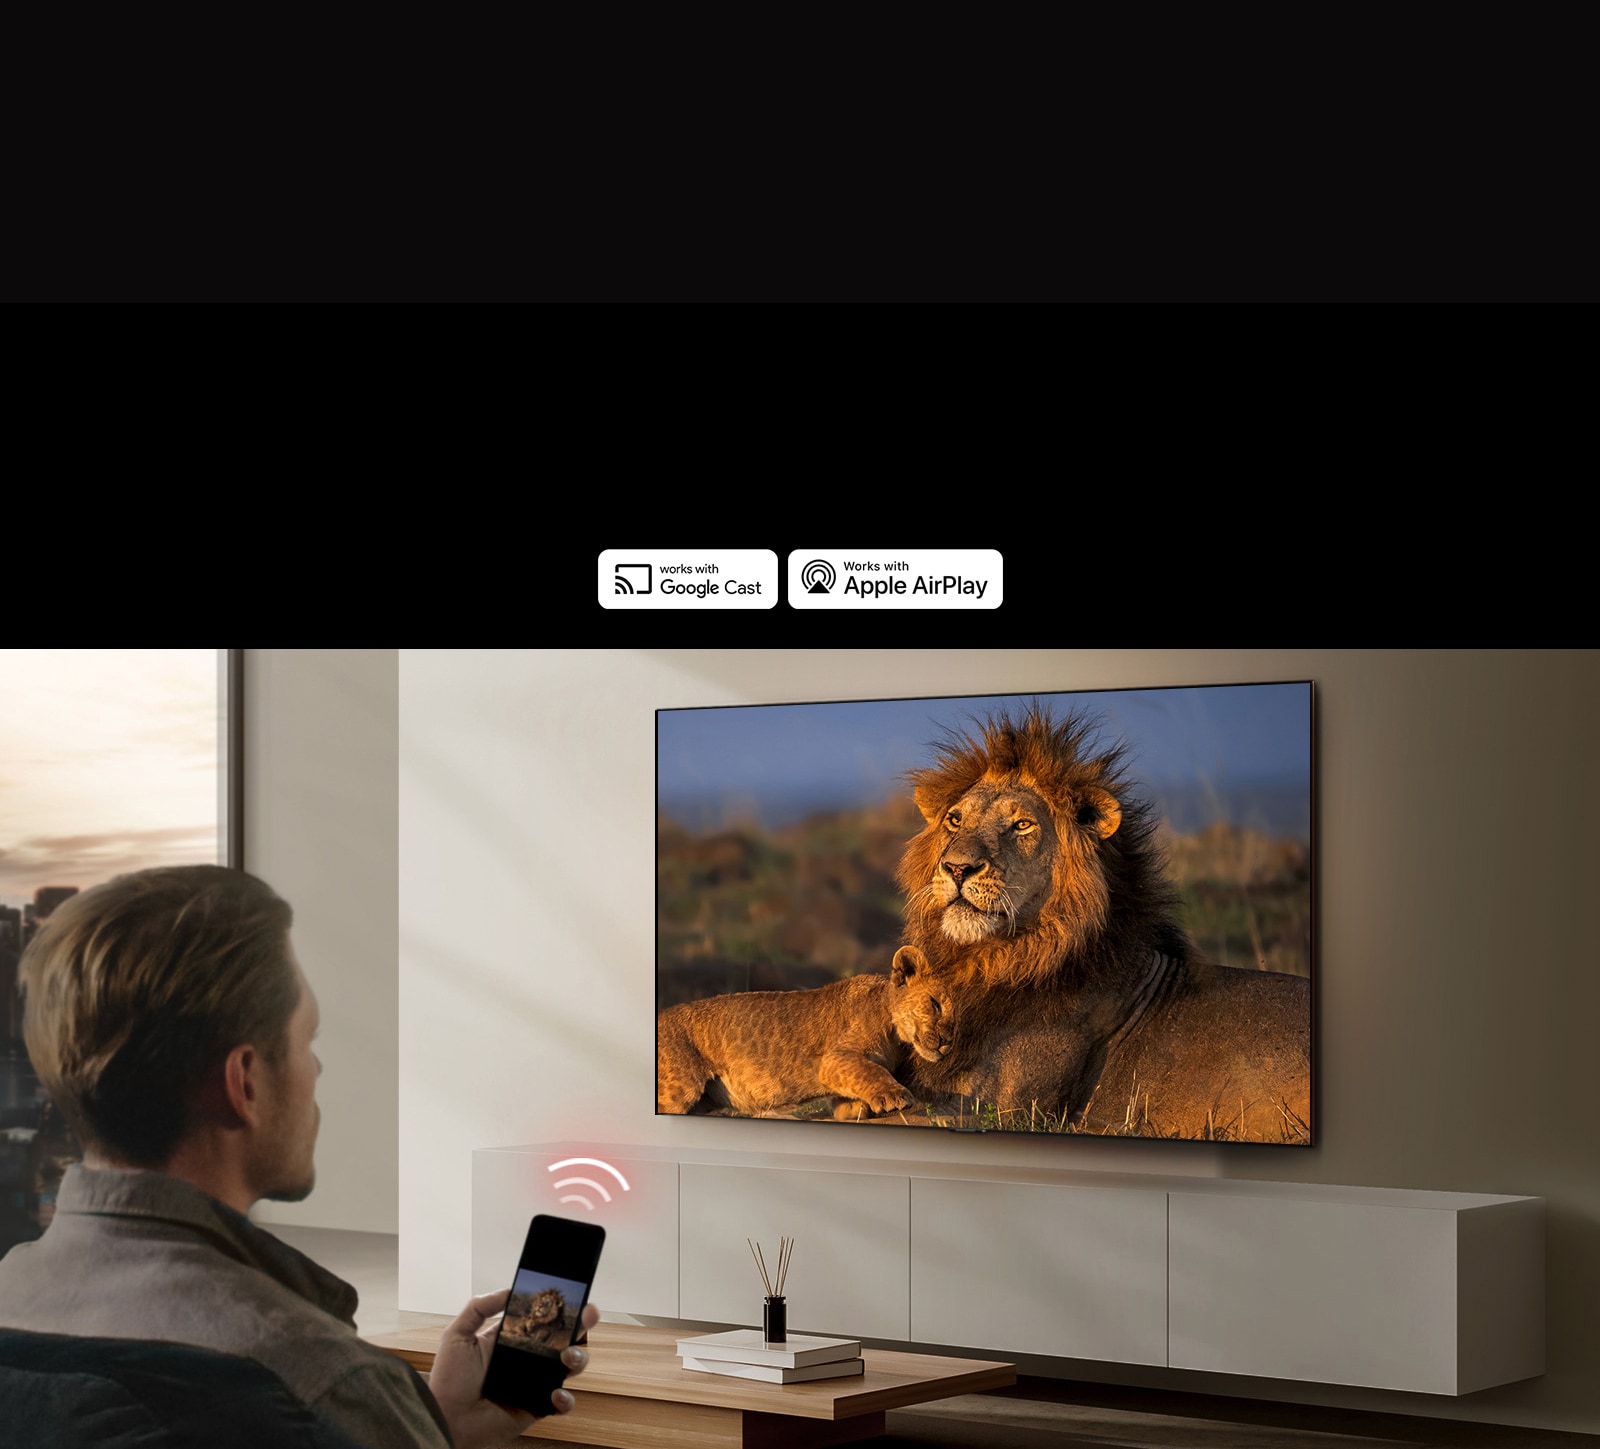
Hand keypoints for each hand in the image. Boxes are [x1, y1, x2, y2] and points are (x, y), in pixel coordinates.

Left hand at [428, 1288, 600, 1448]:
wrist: (446, 1419)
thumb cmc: (448, 1380)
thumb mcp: (457, 1335)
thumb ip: (479, 1306)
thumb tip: (508, 1289)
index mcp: (515, 1337)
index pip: (545, 1317)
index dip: (563, 1306)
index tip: (575, 1294)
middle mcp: (531, 1357)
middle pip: (566, 1337)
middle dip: (583, 1324)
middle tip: (587, 1317)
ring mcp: (537, 1381)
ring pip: (572, 1365)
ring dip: (579, 1357)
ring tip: (567, 1357)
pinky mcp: (538, 1406)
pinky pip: (563, 1402)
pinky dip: (566, 1398)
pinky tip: (554, 1393)